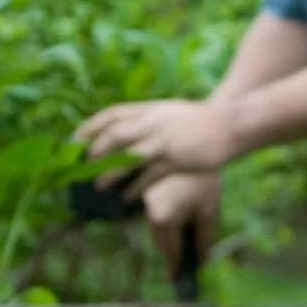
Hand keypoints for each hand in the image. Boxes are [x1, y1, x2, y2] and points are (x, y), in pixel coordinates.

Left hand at [75, 99, 238, 184]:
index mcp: (151, 109)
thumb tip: (127, 131)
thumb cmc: (200, 120)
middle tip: (83, 166)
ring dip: (110, 173)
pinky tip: (127, 197)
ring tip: (99, 186)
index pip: (113, 114)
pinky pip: (149, 175)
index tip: (76, 138)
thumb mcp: (170, 112)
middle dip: (95, 151)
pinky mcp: (176, 159)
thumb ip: (149, 120)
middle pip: (115, 134)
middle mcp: (154, 123)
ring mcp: (164, 141)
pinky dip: (135, 187)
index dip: (91, 126)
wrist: (230, 123)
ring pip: (128, 156)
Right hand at [136, 171, 220, 280]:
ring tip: (183, 239)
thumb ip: (204, 238)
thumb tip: (201, 260)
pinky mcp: (143, 188)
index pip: (169, 251)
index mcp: (163, 218)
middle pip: (159, 239)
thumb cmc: (204, 179)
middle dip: (171, 251)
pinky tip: (177, 218)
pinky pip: (152, 210)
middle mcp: (147, 210)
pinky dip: (162, 218)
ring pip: (154, 225)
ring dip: (166, 234)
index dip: (175, 267)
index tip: (177, 279)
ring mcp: (143, 199)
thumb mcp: (208, 210)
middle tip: (183, 262)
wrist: (196, 142)